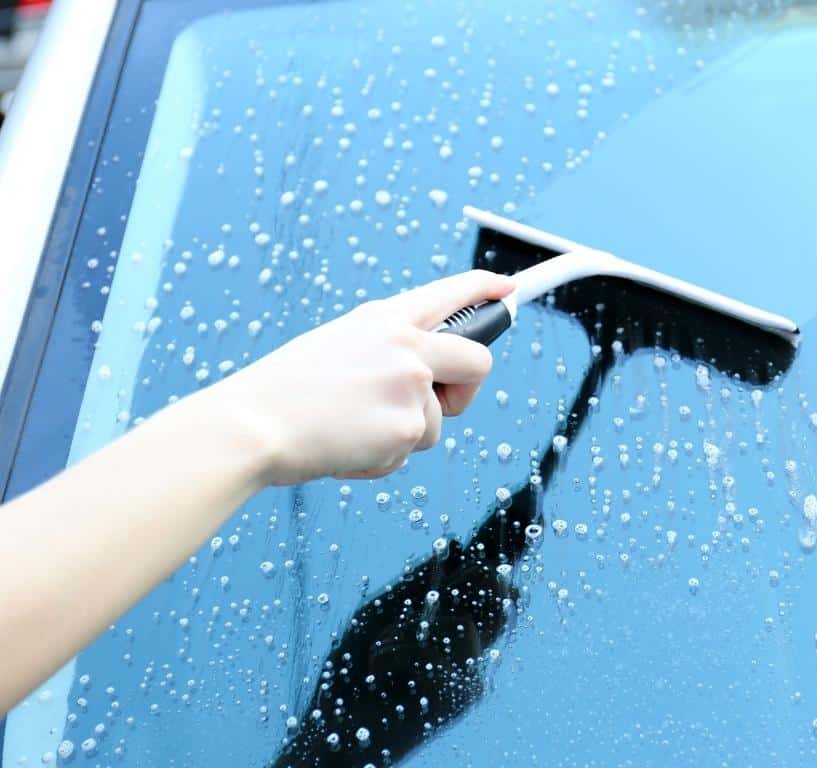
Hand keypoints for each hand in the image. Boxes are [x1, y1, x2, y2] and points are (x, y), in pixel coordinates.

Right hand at [205, 270, 513, 485]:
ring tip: (352, 426)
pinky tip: (347, 445)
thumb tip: (428, 370)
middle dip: (465, 388)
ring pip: (438, 421)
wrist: (254, 425)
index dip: (484, 289)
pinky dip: (382, 458)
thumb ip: (387, 348)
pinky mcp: (408, 426)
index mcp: (384, 319)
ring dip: (404, 433)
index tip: (507, 289)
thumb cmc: (285, 392)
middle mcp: (406, 344)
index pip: (448, 293)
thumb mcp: (338, 345)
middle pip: (478, 362)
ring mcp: (410, 385)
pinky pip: (412, 450)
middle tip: (433, 401)